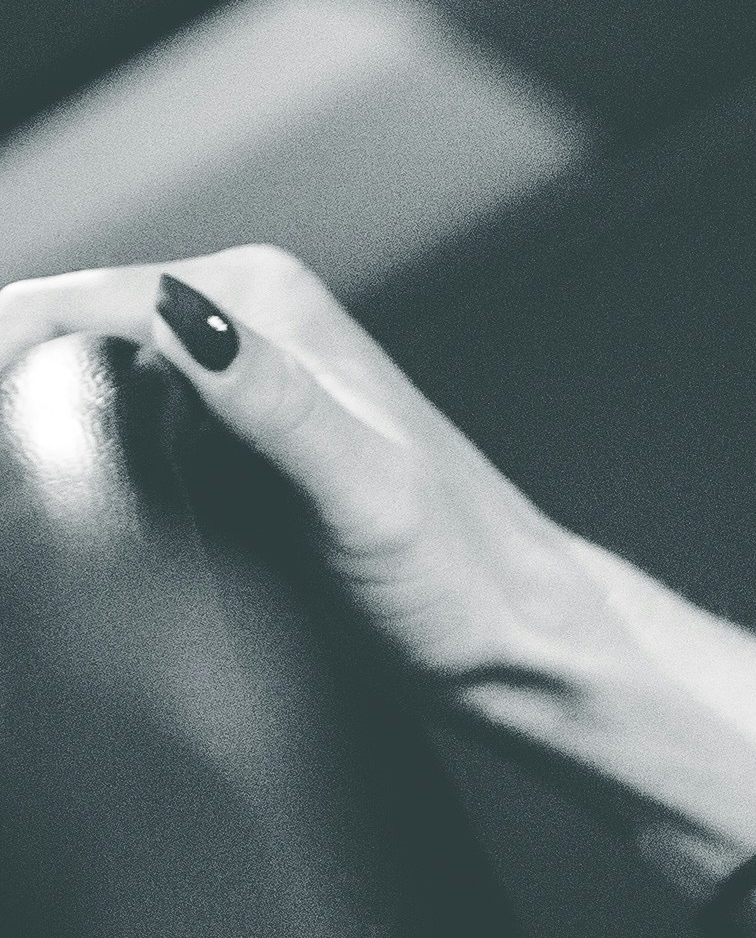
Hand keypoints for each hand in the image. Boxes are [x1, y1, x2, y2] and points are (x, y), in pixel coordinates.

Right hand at [0, 245, 755, 908]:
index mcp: (265, 302)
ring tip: (8, 495)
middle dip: (1, 382)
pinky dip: (60, 448)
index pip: (78, 297)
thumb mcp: (363, 490)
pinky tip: (37, 495)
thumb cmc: (463, 578)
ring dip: (24, 413)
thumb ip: (273, 400)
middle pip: (61, 329)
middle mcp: (246, 321)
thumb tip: (178, 313)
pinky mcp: (227, 442)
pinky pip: (111, 422)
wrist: (522, 641)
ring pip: (76, 374)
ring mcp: (233, 381)